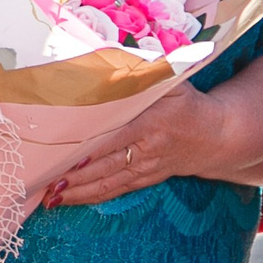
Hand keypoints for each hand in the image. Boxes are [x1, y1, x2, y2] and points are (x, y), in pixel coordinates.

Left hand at [46, 85, 239, 209]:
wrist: (217, 136)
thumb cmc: (188, 103)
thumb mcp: (173, 83)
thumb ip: (145, 76)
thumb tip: (113, 61)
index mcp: (153, 122)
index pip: (117, 137)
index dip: (94, 148)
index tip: (70, 155)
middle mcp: (148, 149)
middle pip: (106, 165)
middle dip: (75, 176)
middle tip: (44, 180)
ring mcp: (146, 168)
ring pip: (107, 183)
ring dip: (77, 192)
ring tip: (48, 197)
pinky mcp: (145, 180)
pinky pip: (114, 191)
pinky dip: (90, 197)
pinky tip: (67, 201)